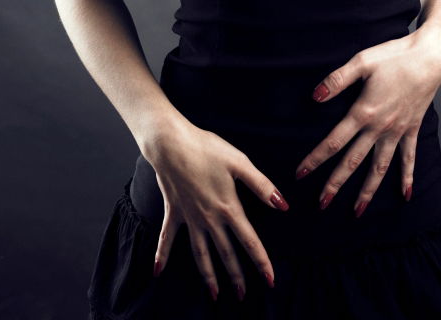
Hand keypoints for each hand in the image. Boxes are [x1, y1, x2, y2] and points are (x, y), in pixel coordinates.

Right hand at [146, 117, 287, 301]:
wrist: (172, 144)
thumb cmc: (207, 149)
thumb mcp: (240, 162)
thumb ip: (261, 186)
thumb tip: (282, 205)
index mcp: (228, 207)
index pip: (249, 241)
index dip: (261, 261)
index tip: (271, 280)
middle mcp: (209, 219)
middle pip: (226, 253)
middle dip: (236, 276)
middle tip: (243, 296)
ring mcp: (189, 218)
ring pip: (200, 253)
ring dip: (208, 275)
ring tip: (214, 295)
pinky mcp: (173, 212)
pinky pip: (166, 238)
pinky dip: (161, 255)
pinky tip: (157, 272)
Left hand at [294, 29, 440, 215]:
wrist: (428, 57)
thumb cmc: (394, 56)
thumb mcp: (362, 61)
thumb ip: (337, 80)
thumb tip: (315, 96)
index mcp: (364, 112)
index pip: (334, 141)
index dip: (316, 158)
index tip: (301, 174)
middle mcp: (380, 127)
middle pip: (353, 161)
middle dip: (336, 184)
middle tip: (321, 204)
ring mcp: (398, 131)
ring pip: (380, 167)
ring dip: (368, 190)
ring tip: (357, 211)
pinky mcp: (413, 129)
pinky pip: (409, 158)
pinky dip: (407, 177)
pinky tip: (405, 196)